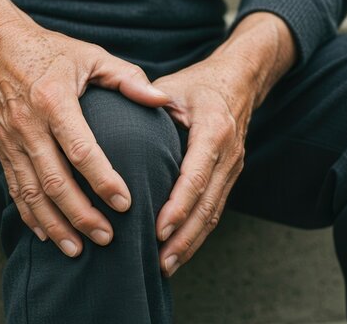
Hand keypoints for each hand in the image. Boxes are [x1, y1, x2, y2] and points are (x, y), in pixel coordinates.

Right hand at [0, 0, 169, 256]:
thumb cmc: (52, 52)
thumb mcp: (92, 56)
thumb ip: (127, 79)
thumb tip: (161, 101)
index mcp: (54, 101)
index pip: (81, 150)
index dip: (103, 180)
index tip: (125, 204)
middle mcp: (29, 126)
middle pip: (55, 181)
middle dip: (81, 215)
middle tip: (107, 238)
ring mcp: (11, 141)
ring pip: (32, 194)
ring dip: (54, 225)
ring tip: (77, 251)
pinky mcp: (2, 150)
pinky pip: (15, 190)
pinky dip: (30, 216)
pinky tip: (47, 236)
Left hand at [153, 12, 296, 275]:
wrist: (239, 81)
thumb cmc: (196, 85)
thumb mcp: (171, 88)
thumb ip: (144, 108)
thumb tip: (107, 130)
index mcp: (213, 131)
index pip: (195, 176)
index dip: (178, 206)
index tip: (157, 230)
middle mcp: (228, 154)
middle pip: (208, 205)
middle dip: (184, 237)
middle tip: (160, 262)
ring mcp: (233, 168)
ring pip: (213, 214)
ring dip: (191, 243)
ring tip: (166, 266)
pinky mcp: (229, 177)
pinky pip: (214, 210)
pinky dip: (197, 234)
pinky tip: (178, 252)